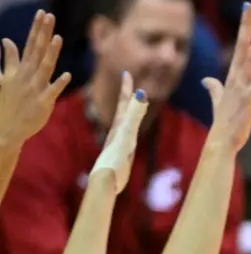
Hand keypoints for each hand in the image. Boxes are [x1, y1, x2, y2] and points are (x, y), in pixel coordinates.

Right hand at [0, 11, 71, 150]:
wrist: (5, 128)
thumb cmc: (6, 102)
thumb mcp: (4, 77)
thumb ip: (9, 59)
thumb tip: (6, 39)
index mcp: (20, 69)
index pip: (30, 44)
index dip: (37, 29)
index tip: (42, 13)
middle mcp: (27, 76)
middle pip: (37, 51)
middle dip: (43, 32)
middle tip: (49, 15)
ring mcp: (35, 89)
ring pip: (45, 67)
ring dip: (51, 53)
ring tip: (57, 38)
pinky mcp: (43, 103)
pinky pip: (53, 91)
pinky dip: (59, 83)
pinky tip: (67, 74)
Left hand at [92, 71, 148, 192]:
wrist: (105, 181)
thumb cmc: (115, 159)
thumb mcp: (127, 135)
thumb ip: (134, 115)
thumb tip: (141, 93)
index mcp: (120, 125)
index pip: (123, 102)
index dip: (126, 88)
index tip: (126, 72)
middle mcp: (119, 131)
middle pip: (123, 109)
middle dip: (127, 95)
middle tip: (129, 83)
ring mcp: (119, 142)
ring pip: (125, 121)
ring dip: (129, 111)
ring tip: (131, 105)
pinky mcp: (121, 153)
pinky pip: (128, 135)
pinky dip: (131, 128)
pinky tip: (130, 133)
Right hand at [202, 3, 250, 153]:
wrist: (222, 139)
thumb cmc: (224, 121)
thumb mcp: (218, 100)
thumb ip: (213, 88)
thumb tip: (205, 80)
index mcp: (232, 77)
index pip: (238, 47)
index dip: (244, 29)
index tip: (248, 10)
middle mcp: (237, 78)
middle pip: (242, 47)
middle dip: (246, 27)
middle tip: (249, 7)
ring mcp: (242, 88)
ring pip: (250, 60)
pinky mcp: (250, 100)